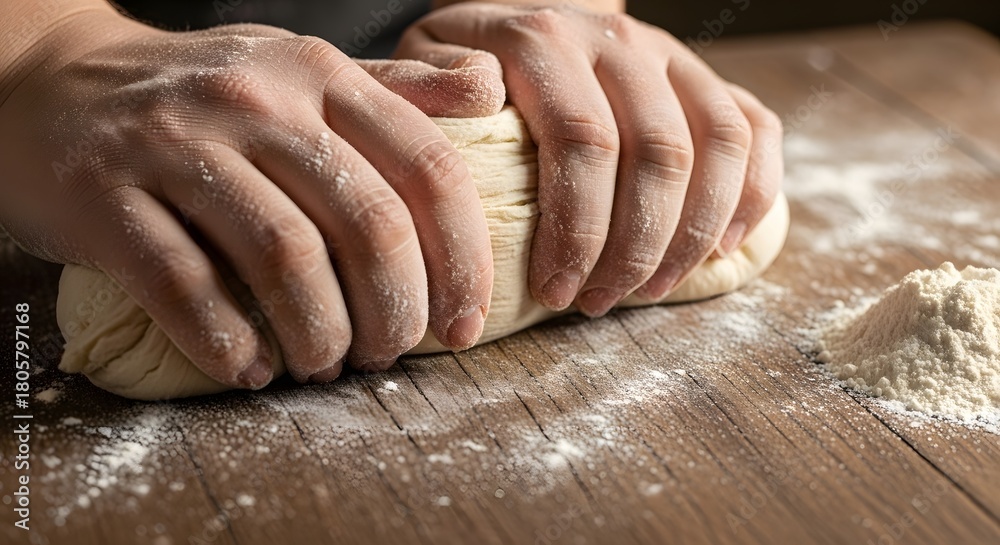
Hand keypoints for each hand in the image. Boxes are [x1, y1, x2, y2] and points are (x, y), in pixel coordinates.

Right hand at [0, 8, 503, 386]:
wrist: (50, 82)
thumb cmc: (204, 93)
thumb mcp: (305, 71)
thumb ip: (402, 86)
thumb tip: (493, 90)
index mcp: (321, 77)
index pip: (428, 168)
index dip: (464, 259)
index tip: (465, 324)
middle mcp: (257, 101)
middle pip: (368, 226)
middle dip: (396, 311)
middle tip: (392, 352)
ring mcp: (177, 144)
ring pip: (285, 261)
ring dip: (321, 335)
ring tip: (326, 363)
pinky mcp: (106, 195)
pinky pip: (185, 287)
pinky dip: (229, 343)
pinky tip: (251, 368)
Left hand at [396, 3, 783, 315]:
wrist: (516, 16)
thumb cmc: (463, 64)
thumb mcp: (423, 63)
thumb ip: (432, 86)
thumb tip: (477, 94)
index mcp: (546, 37)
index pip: (582, 140)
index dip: (577, 228)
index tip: (555, 290)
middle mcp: (618, 38)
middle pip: (658, 153)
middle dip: (634, 247)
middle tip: (598, 301)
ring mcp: (670, 54)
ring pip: (717, 145)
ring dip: (692, 233)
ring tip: (651, 290)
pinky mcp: (703, 76)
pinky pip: (755, 129)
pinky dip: (753, 193)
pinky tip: (719, 248)